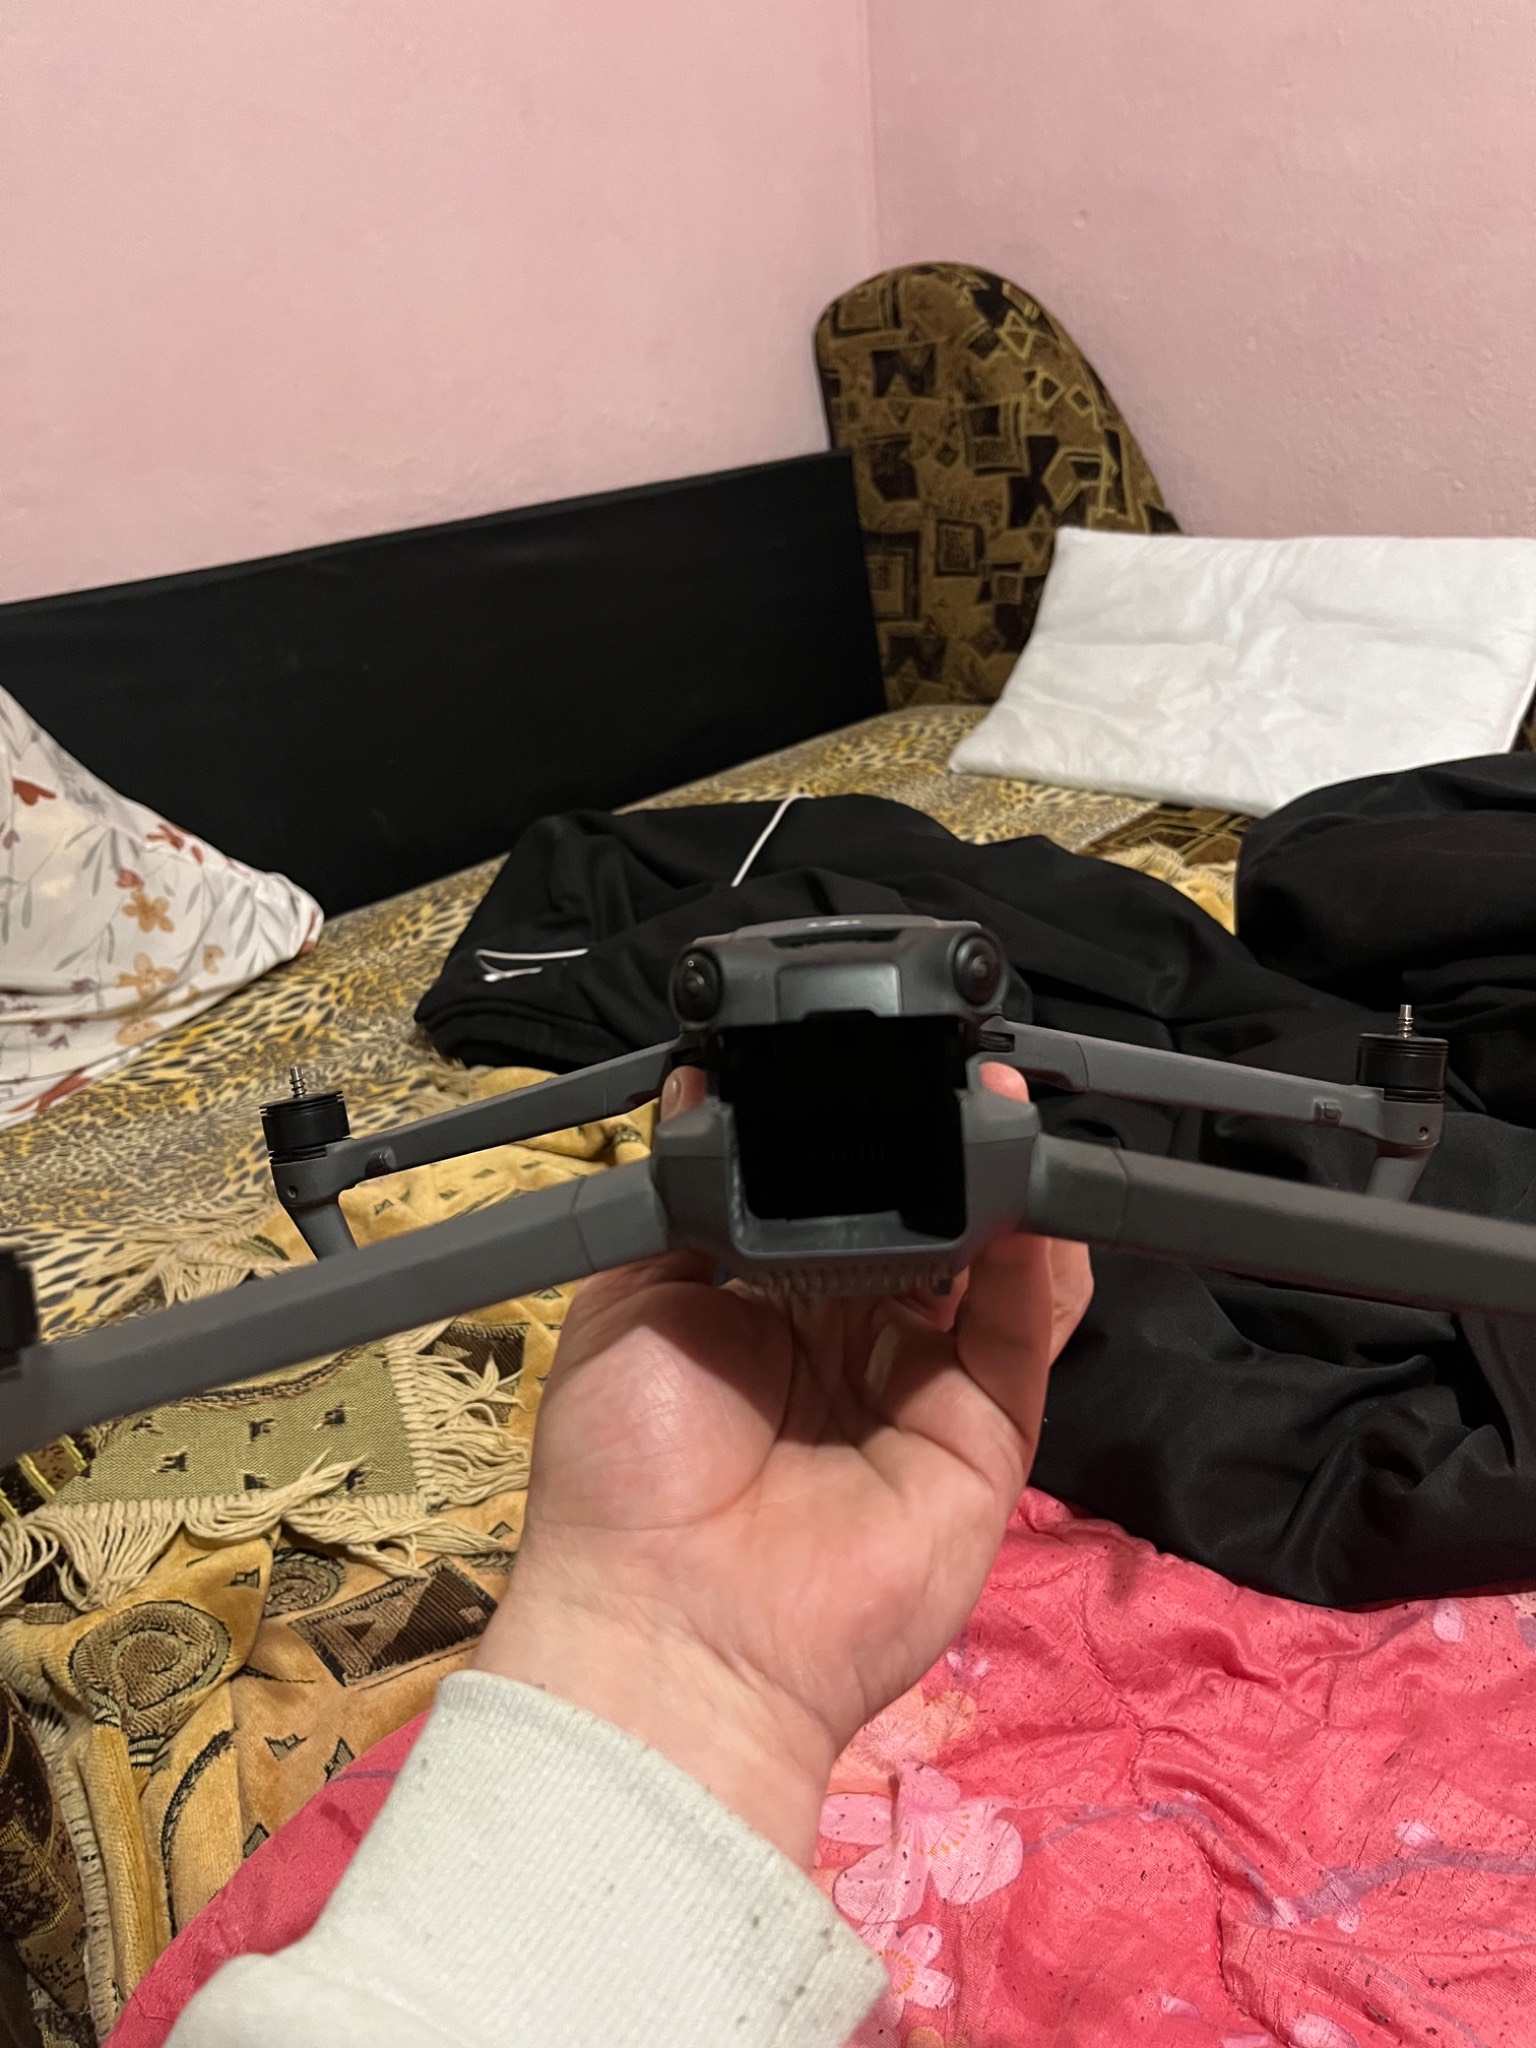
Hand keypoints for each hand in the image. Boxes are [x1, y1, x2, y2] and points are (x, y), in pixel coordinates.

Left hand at [474, 1063, 1091, 1863]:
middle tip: (953, 1083)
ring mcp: (923, 1388)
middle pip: (922, 1227)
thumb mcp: (630, 1299)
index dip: (860, 1142)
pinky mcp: (984, 1438)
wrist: (670, 1624)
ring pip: (988, 1273)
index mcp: (765, 1305)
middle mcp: (851, 1339)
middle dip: (938, 1156)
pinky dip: (1037, 1268)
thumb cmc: (626, 1467)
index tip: (879, 1072)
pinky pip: (1024, 1338)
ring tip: (1001, 1118)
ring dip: (999, 1193)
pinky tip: (1028, 1203)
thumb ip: (689, 1196)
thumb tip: (702, 1083)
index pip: (836, 1202)